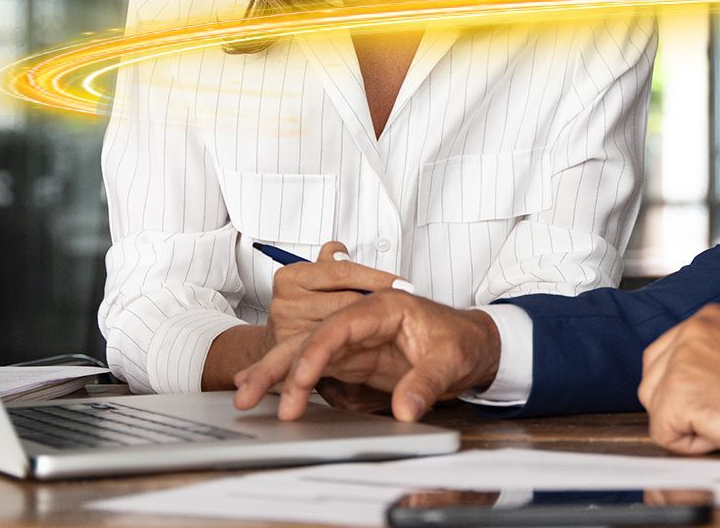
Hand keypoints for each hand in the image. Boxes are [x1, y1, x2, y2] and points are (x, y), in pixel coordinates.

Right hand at [231, 290, 499, 422]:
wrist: (474, 345)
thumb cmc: (464, 340)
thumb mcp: (452, 360)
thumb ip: (426, 383)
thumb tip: (405, 410)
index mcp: (384, 308)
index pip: (341, 325)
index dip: (317, 352)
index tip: (302, 379)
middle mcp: (361, 321)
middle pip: (313, 337)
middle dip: (279, 364)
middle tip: (249, 392)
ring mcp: (355, 341)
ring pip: (307, 354)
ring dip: (277, 374)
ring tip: (245, 395)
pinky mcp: (354, 360)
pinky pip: (316, 369)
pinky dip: (291, 380)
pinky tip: (266, 390)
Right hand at [263, 241, 411, 353]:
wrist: (269, 349)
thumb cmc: (301, 308)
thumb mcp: (311, 278)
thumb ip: (330, 262)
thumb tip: (342, 249)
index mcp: (291, 276)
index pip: (342, 271)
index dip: (376, 277)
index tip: (403, 284)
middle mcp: (286, 302)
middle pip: (346, 299)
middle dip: (376, 302)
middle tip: (405, 305)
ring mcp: (288, 330)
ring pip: (345, 325)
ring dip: (371, 326)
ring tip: (393, 325)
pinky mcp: (296, 356)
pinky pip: (336, 350)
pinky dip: (359, 347)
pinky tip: (378, 348)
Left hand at [637, 304, 719, 457]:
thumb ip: (703, 357)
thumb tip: (672, 379)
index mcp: (703, 320)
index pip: (660, 358)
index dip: (683, 388)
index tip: (716, 395)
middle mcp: (688, 333)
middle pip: (651, 382)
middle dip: (677, 405)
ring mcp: (681, 362)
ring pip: (653, 407)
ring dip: (684, 423)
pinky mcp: (680, 395)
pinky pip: (663, 434)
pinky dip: (690, 445)